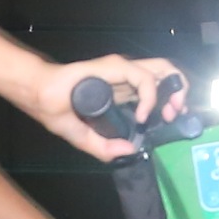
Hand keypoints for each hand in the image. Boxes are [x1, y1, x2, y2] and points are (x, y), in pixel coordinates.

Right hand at [24, 56, 186, 161]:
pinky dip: (149, 97)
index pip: (157, 86)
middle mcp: (126, 77)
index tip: (172, 119)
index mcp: (122, 90)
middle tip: (176, 114)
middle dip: (180, 91)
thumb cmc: (57, 110)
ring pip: (162, 68)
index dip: (172, 100)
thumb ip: (104, 147)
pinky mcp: (115, 67)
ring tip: (169, 112)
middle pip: (166, 73)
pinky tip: (142, 115)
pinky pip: (143, 78)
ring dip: (173, 90)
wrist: (38, 96)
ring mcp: (122, 69)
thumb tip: (128, 151)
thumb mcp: (85, 137)